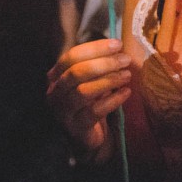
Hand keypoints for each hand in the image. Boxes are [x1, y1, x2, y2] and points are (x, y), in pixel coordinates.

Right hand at [47, 38, 131, 158]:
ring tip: (127, 75)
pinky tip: (126, 92)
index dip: (95, 48)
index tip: (117, 44)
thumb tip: (118, 45)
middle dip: (104, 63)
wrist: (87, 136)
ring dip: (109, 80)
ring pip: (83, 92)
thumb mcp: (90, 80)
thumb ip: (97, 64)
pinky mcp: (76, 128)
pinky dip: (113, 100)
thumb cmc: (89, 102)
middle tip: (125, 60)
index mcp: (56, 76)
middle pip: (76, 73)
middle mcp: (54, 93)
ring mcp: (63, 112)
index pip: (71, 56)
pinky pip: (94, 111)